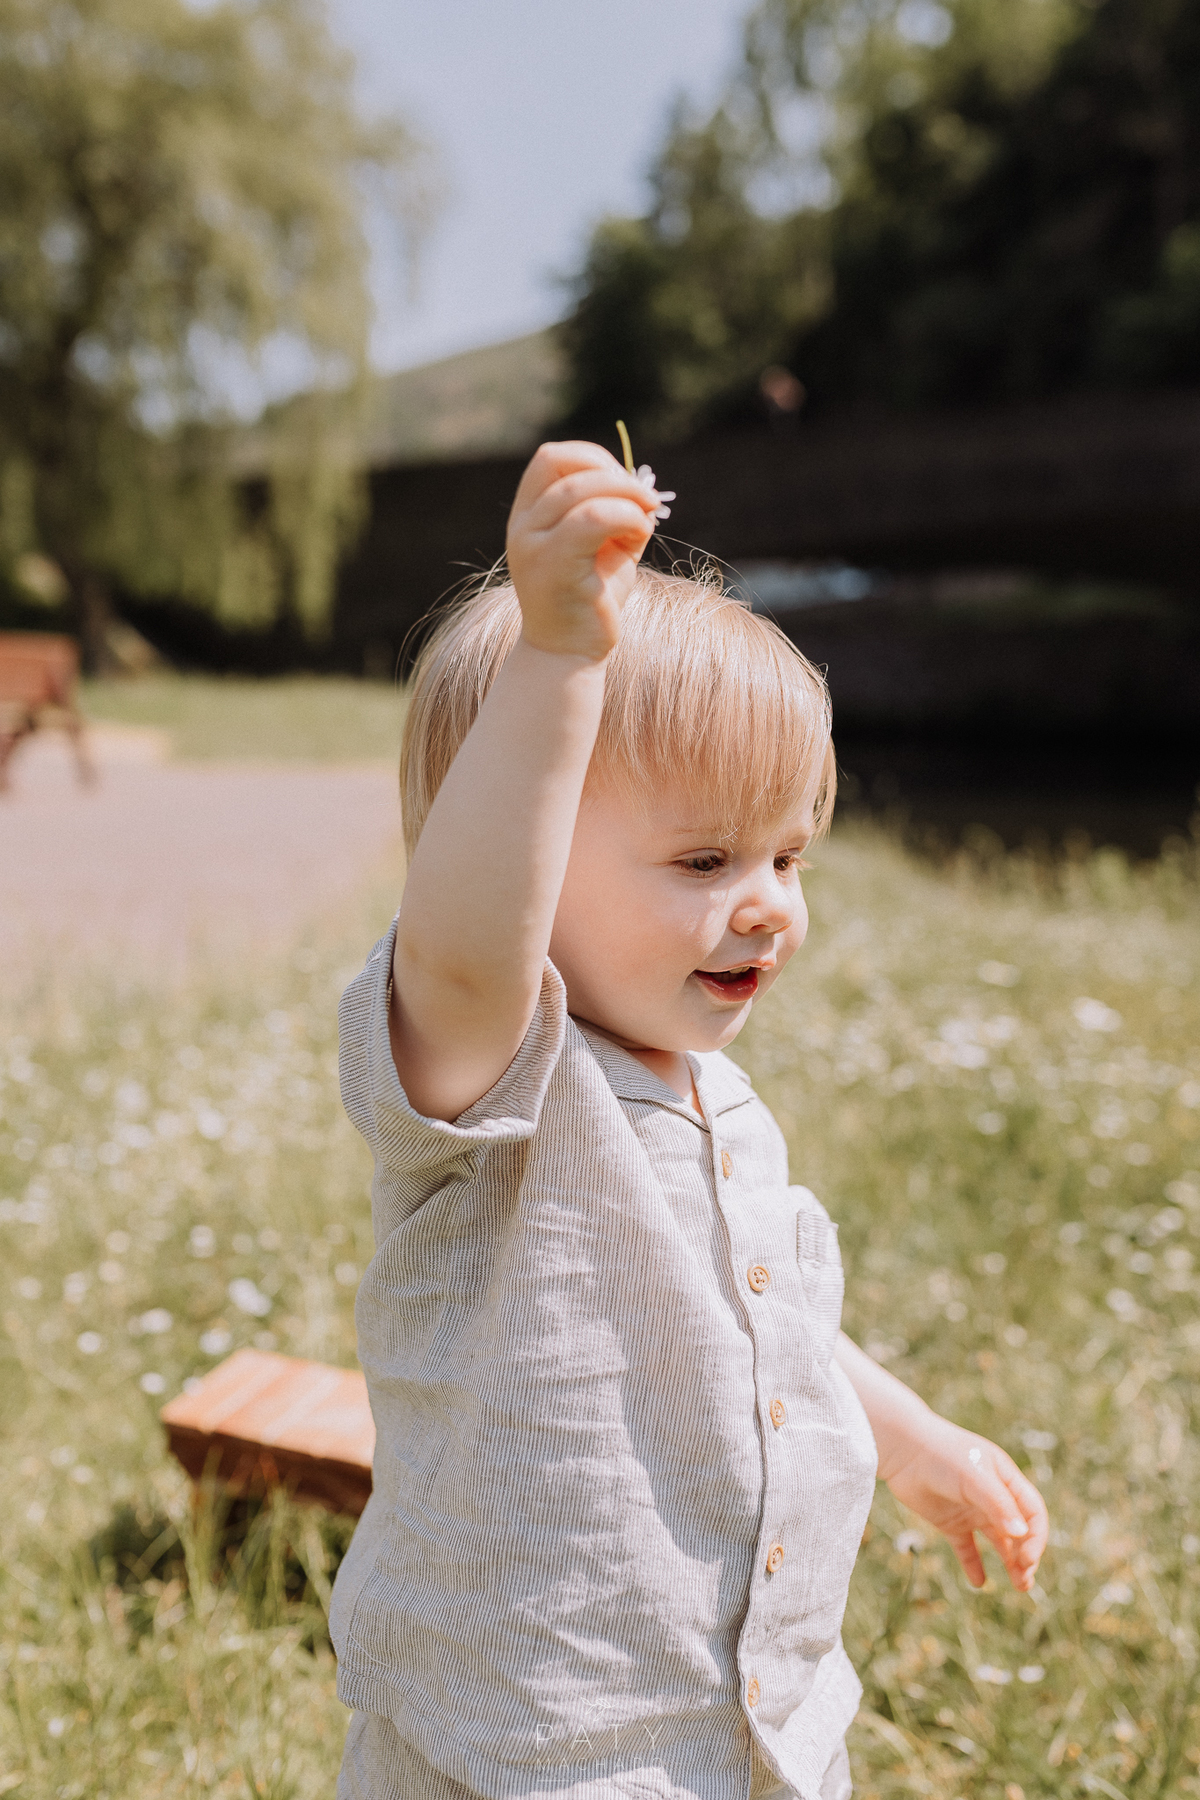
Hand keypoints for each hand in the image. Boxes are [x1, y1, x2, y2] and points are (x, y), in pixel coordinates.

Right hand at [506, 441, 661, 660]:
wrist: (570, 656)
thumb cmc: (590, 601)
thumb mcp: (606, 547)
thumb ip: (618, 513)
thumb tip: (645, 489)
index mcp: (528, 516)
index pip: (551, 459)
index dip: (593, 459)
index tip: (625, 484)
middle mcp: (522, 527)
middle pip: (565, 467)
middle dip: (616, 475)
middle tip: (645, 500)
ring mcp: (532, 546)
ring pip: (582, 492)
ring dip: (626, 496)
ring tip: (645, 520)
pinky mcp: (553, 567)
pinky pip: (592, 520)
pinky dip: (626, 517)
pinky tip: (639, 534)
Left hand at [883, 1412, 1047, 1592]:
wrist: (902, 1449)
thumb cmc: (942, 1455)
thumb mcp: (974, 1477)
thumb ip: (998, 1505)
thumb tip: (1021, 1534)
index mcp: (1006, 1480)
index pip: (1033, 1513)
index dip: (1036, 1537)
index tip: (1026, 1559)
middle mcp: (993, 1497)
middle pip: (1020, 1532)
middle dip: (1026, 1556)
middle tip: (1024, 1579)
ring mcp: (972, 1510)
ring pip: (999, 1542)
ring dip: (1010, 1564)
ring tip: (1020, 1586)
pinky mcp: (950, 1522)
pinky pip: (967, 1548)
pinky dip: (974, 1565)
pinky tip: (978, 1582)